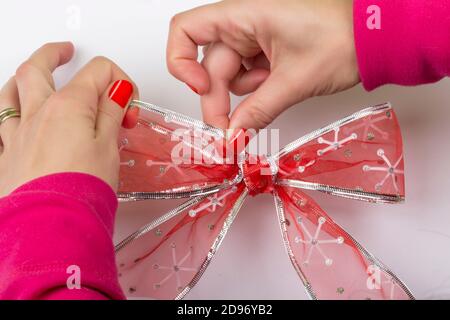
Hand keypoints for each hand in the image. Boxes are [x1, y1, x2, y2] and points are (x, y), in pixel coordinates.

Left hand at [0, 42, 138, 196]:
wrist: (51, 227)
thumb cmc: (81, 191)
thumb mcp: (109, 147)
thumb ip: (112, 114)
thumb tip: (117, 92)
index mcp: (68, 106)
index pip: (98, 73)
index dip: (119, 82)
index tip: (129, 103)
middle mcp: (38, 114)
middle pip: (39, 68)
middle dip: (55, 54)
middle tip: (66, 51)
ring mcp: (18, 134)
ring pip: (11, 91)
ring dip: (24, 77)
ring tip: (34, 74)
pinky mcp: (9, 156)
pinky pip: (0, 123)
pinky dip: (9, 111)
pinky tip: (14, 115)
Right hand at [167, 0, 358, 129]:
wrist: (374, 37)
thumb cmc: (342, 40)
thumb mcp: (294, 80)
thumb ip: (258, 111)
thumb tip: (232, 137)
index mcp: (243, 15)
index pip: (185, 30)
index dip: (181, 62)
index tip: (198, 89)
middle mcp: (243, 23)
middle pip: (210, 66)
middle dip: (218, 102)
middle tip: (231, 135)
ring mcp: (254, 37)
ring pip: (229, 75)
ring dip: (243, 97)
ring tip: (274, 95)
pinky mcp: (266, 50)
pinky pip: (248, 77)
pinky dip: (257, 91)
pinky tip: (278, 89)